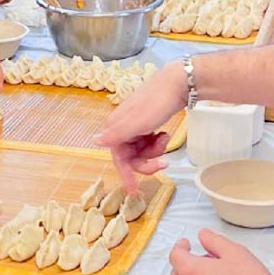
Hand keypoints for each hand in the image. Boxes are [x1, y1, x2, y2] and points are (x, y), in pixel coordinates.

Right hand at [91, 66, 188, 187]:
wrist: (178, 83)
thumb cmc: (156, 102)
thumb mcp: (137, 122)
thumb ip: (116, 134)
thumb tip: (95, 141)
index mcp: (115, 127)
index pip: (118, 158)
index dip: (126, 174)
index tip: (133, 191)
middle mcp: (122, 128)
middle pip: (131, 156)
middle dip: (146, 161)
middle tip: (164, 162)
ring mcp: (134, 126)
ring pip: (141, 150)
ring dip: (154, 150)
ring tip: (164, 138)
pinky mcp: (146, 123)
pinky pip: (148, 141)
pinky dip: (157, 142)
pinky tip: (163, 133)